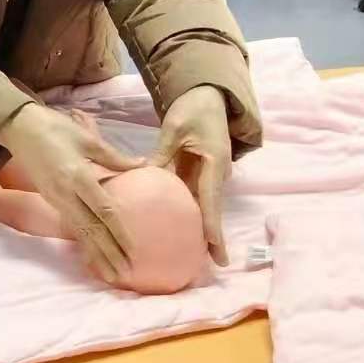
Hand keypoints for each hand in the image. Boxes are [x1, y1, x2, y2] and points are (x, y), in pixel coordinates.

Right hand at [0, 105, 143, 283]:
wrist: (18, 127)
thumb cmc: (54, 127)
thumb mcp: (87, 138)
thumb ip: (114, 157)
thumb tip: (142, 164)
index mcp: (78, 177)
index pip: (104, 211)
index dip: (119, 232)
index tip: (134, 251)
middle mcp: (66, 194)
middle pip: (91, 229)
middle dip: (108, 253)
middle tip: (124, 274)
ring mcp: (56, 198)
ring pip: (79, 231)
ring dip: (95, 253)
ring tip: (110, 273)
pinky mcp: (50, 198)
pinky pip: (70, 224)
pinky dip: (82, 241)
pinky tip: (90, 253)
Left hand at [149, 85, 233, 266]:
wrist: (207, 98)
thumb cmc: (192, 110)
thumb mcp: (174, 128)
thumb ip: (162, 153)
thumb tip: (146, 174)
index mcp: (215, 162)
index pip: (211, 197)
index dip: (211, 223)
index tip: (213, 246)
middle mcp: (217, 173)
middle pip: (212, 209)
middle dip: (213, 236)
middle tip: (213, 264)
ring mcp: (211, 175)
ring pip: (205, 206)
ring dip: (204, 228)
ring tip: (198, 255)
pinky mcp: (202, 174)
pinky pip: (196, 197)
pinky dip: (192, 213)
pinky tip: (181, 230)